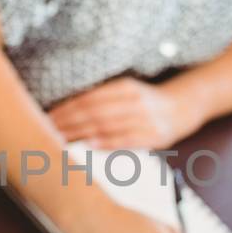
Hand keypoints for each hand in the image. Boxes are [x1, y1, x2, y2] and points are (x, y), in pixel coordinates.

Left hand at [48, 77, 200, 149]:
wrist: (184, 107)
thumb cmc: (147, 101)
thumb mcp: (128, 92)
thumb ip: (104, 99)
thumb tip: (68, 111)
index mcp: (125, 87)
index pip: (90, 98)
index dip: (67, 108)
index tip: (48, 116)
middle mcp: (135, 101)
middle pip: (94, 112)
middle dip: (68, 122)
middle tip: (47, 130)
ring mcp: (145, 119)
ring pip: (107, 126)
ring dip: (80, 134)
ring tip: (60, 140)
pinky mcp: (154, 136)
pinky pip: (126, 140)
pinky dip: (106, 143)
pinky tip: (89, 145)